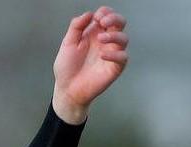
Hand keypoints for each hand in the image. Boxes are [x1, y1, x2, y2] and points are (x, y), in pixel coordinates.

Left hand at [52, 7, 128, 123]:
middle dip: (114, 18)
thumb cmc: (67, 68)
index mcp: (94, 33)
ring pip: (123, 39)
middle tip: (103, 22)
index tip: (96, 17)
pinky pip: (122, 57)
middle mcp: (105, 42)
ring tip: (101, 39)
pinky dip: (114, 54)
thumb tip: (88, 14)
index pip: (107, 16)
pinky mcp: (115, 67)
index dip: (105, 12)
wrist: (67, 89)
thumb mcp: (68, 44)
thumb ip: (76, 27)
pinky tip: (102, 55)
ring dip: (114, 35)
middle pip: (120, 23)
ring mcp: (111, 54)